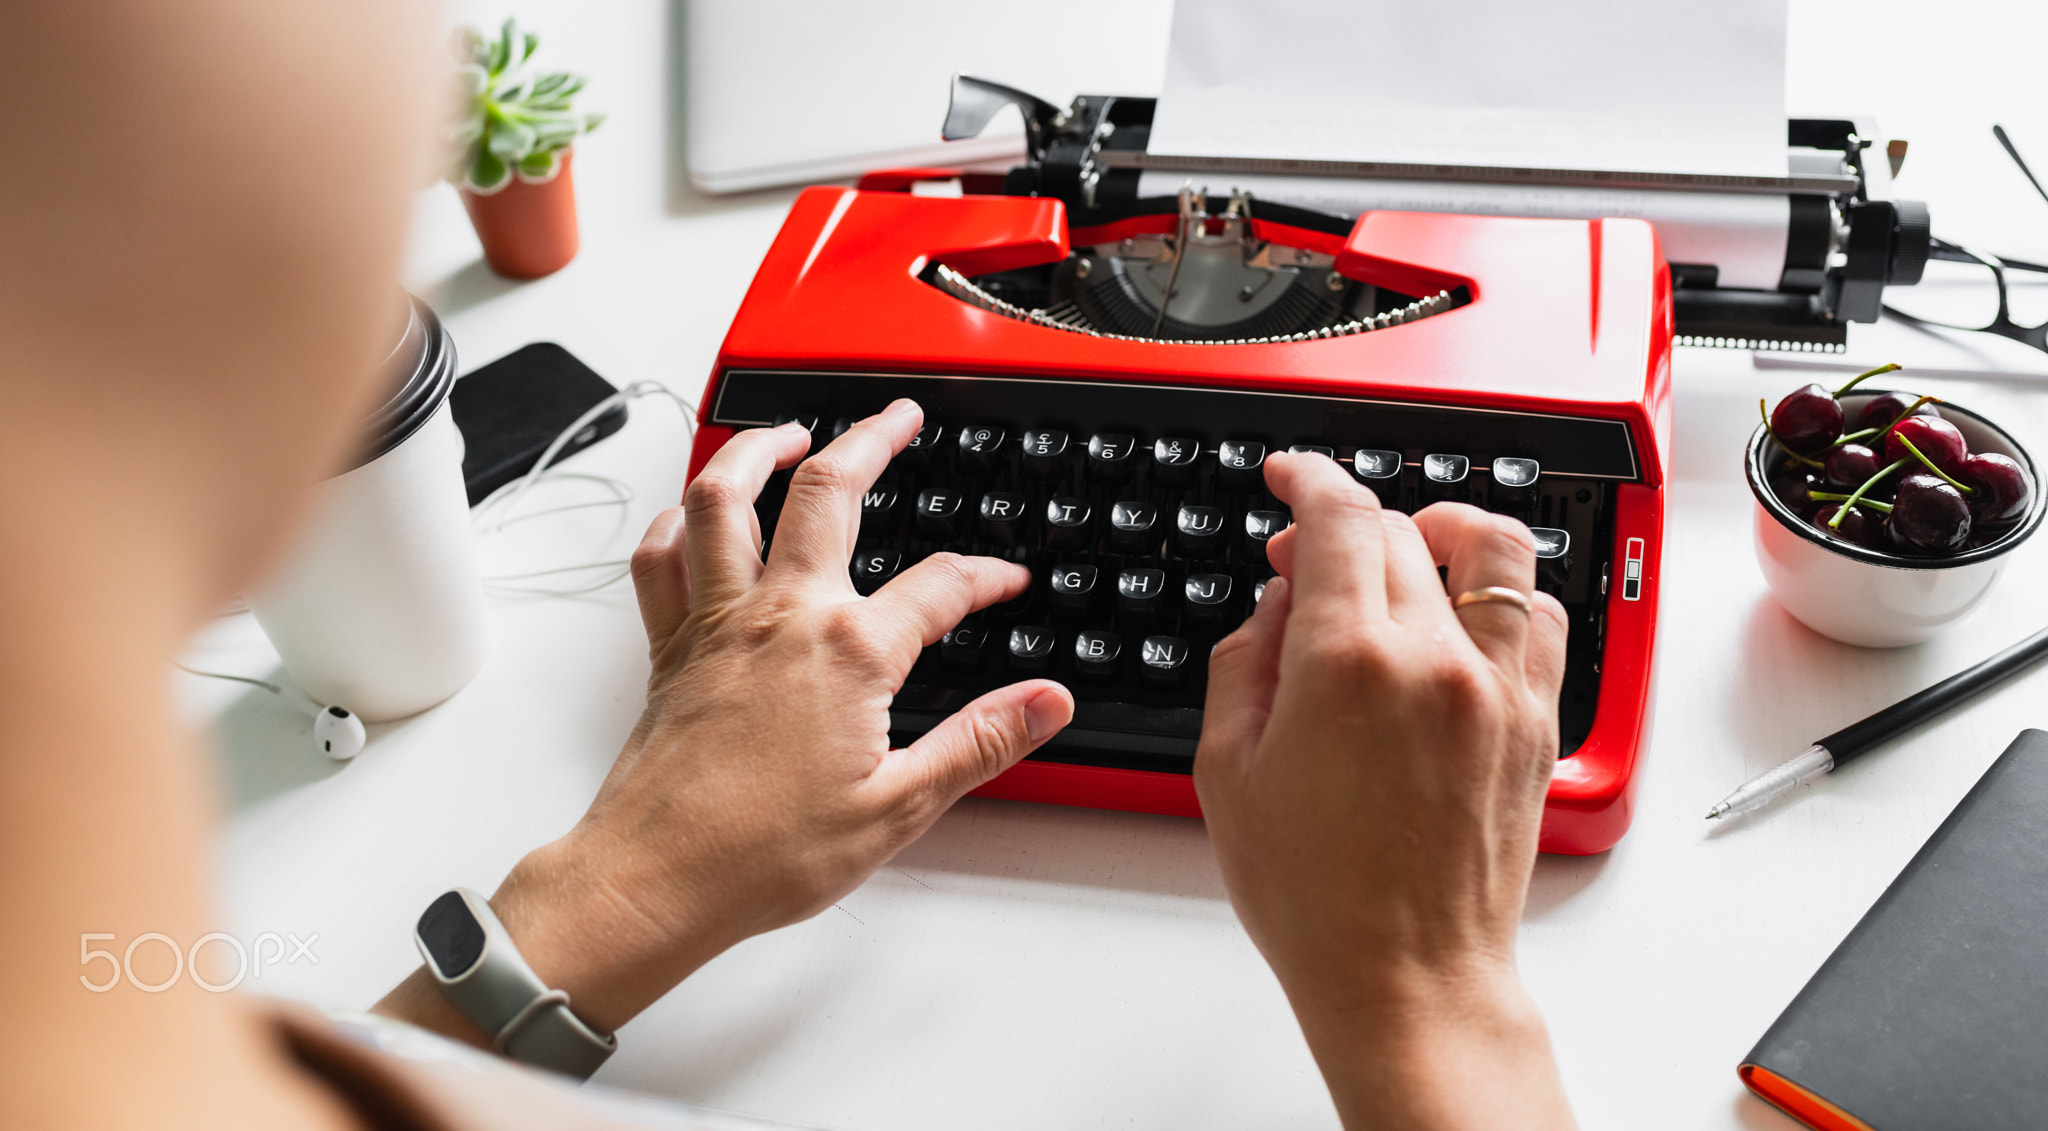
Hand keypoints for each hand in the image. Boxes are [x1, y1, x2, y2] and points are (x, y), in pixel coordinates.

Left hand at [381, 400, 1072, 1040]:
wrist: (656, 879)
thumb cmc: (763, 854)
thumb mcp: (898, 807)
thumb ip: (979, 742)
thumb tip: (1046, 702)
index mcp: (849, 653)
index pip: (940, 586)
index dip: (985, 574)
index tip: (1006, 578)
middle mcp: (781, 616)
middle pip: (828, 493)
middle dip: (871, 440)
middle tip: (897, 417)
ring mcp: (717, 622)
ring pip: (725, 499)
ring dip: (756, 450)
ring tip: (788, 433)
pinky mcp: (669, 646)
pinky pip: (662, 559)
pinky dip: (677, 523)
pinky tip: (694, 515)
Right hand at [1195, 452, 1573, 1128]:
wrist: (1407, 976)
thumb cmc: (1316, 897)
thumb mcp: (1227, 770)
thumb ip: (1245, 660)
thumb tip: (1276, 602)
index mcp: (1346, 661)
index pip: (1338, 517)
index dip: (1308, 478)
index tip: (1291, 476)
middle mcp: (1434, 658)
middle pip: (1401, 528)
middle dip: (1345, 522)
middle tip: (1303, 556)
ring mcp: (1498, 686)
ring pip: (1492, 548)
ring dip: (1440, 530)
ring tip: (1406, 552)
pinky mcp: (1536, 720)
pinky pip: (1540, 613)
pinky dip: (1501, 590)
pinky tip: (1462, 613)